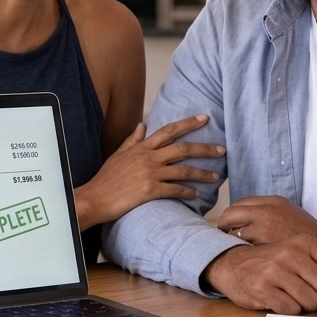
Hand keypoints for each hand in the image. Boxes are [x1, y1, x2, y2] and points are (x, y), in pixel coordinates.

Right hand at [75, 115, 224, 228]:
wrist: (95, 198)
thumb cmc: (105, 178)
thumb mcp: (118, 155)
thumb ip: (132, 139)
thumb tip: (142, 124)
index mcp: (142, 148)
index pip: (169, 130)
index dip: (188, 123)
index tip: (203, 118)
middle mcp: (149, 157)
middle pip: (183, 148)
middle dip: (205, 148)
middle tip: (222, 149)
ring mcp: (150, 174)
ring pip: (184, 170)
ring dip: (202, 173)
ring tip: (215, 176)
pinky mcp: (151, 190)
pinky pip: (176, 190)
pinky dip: (188, 192)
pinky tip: (196, 195)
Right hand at [203, 236, 316, 312]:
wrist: (232, 265)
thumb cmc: (274, 264)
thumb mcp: (305, 260)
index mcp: (305, 242)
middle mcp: (291, 253)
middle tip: (315, 300)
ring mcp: (276, 270)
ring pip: (312, 302)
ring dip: (307, 307)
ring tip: (294, 298)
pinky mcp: (262, 287)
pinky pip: (291, 309)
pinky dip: (289, 311)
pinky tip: (280, 301)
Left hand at [218, 195, 316, 246]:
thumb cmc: (307, 232)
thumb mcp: (289, 212)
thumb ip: (269, 211)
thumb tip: (249, 216)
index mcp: (272, 201)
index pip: (239, 204)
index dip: (232, 216)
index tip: (230, 225)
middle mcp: (265, 211)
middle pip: (230, 215)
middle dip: (224, 226)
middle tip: (224, 236)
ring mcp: (263, 228)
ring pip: (233, 232)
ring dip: (231, 240)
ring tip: (234, 248)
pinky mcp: (264, 245)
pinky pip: (242, 247)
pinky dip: (240, 251)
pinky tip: (245, 256)